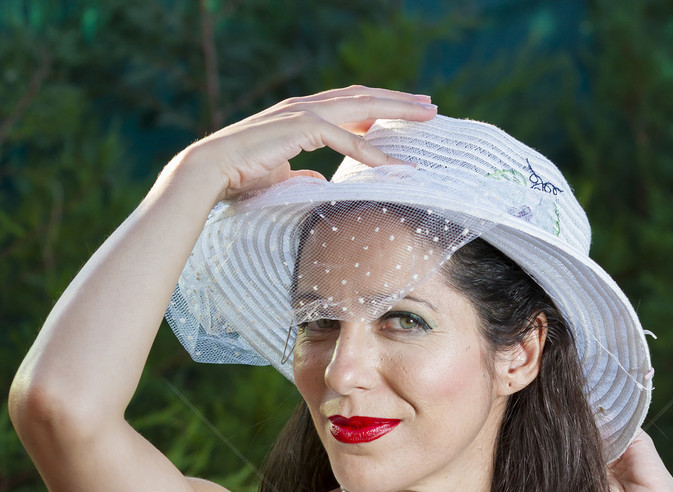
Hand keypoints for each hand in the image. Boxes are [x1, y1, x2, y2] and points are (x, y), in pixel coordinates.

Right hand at [180, 85, 436, 201]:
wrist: (209, 172)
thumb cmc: (239, 176)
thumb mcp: (280, 176)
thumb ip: (302, 173)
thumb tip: (320, 180)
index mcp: (302, 116)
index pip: (350, 105)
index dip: (379, 107)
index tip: (406, 114)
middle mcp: (305, 107)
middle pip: (363, 98)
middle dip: (399, 101)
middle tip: (430, 106)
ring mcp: (303, 114)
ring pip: (361, 108)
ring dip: (397, 112)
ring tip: (426, 116)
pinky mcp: (300, 128)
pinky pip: (346, 140)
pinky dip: (373, 152)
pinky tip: (395, 165)